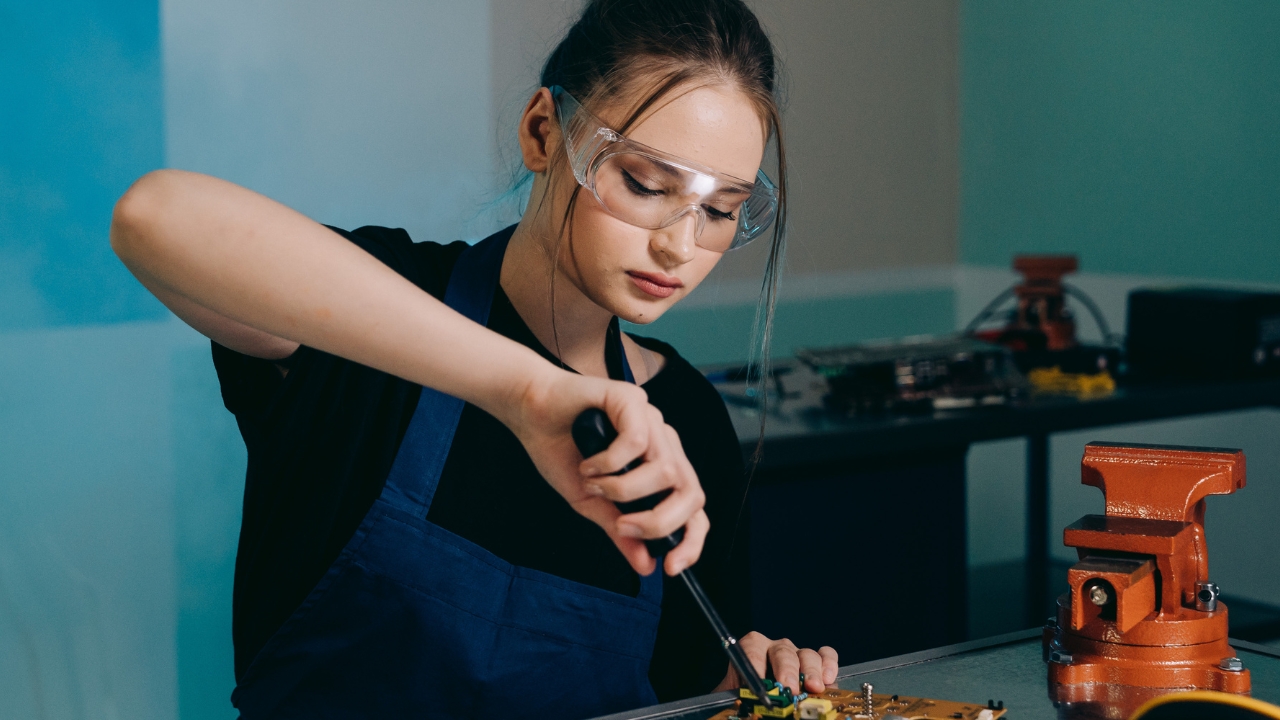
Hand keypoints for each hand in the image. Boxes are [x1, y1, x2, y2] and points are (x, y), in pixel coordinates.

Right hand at [501, 365, 708, 576]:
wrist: (530, 412)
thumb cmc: (562, 452)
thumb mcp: (592, 503)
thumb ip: (621, 531)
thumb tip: (646, 566)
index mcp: (660, 466)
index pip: (693, 506)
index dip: (691, 539)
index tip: (669, 567)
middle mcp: (663, 443)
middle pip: (691, 492)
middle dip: (660, 521)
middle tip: (622, 526)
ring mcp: (651, 420)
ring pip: (665, 470)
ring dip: (625, 489)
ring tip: (594, 486)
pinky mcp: (632, 399)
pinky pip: (637, 440)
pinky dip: (609, 461)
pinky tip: (588, 463)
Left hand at [713, 632, 838, 695]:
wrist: (760, 700)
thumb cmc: (749, 698)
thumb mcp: (741, 698)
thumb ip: (744, 699)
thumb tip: (751, 706)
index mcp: (751, 650)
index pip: (752, 648)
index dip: (755, 663)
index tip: (759, 683)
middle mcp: (775, 649)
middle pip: (782, 652)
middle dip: (787, 670)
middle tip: (789, 688)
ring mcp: (797, 654)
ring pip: (806, 654)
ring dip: (811, 671)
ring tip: (813, 688)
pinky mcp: (816, 662)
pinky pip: (826, 655)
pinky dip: (829, 664)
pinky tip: (828, 679)